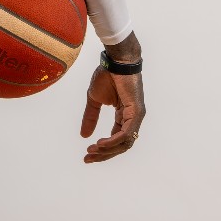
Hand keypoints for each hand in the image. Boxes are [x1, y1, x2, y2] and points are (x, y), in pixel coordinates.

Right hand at [80, 45, 145, 163]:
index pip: (116, 140)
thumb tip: (84, 136)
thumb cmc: (107, 76)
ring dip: (108, 150)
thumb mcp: (94, 100)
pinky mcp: (136, 112)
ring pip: (125, 142)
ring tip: (92, 151)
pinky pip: (126, 133)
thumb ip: (91, 117)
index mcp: (124, 117)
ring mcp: (136, 116)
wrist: (115, 61)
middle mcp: (133, 119)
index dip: (102, 151)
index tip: (87, 156)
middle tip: (88, 159)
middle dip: (104, 155)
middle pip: (121, 146)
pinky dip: (113, 141)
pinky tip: (101, 143)